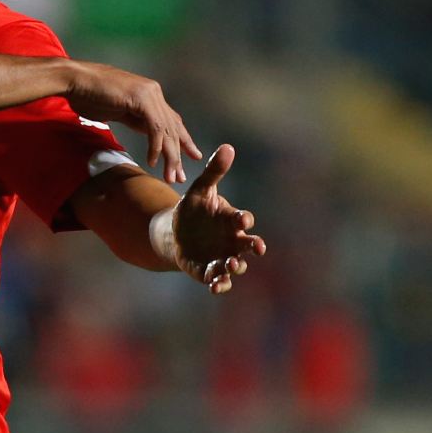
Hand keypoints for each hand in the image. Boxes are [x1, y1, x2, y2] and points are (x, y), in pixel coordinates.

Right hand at [61, 61, 201, 182]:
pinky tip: (152, 161)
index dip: (182, 140)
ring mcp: (149, 94)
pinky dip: (155, 146)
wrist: (74, 80)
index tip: (190, 156)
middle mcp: (153, 92)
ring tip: (170, 175)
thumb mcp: (116, 111)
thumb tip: (147, 130)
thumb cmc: (88, 94)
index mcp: (149, 94)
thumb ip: (133, 119)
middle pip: (173, 127)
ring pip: (166, 130)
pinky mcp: (141, 98)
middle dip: (179, 153)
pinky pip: (155, 127)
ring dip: (170, 156)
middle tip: (181, 175)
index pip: (171, 120)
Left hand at [166, 144, 265, 293]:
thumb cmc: (194, 209)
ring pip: (235, 266)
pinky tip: (215, 286)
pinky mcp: (209, 272)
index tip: (243, 220)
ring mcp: (222, 258)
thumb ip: (214, 171)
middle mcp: (232, 241)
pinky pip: (218, 280)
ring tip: (230, 266)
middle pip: (247, 246)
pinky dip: (219, 284)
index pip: (243, 220)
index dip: (244, 220)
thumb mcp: (200, 190)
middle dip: (251, 247)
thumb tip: (227, 147)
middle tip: (255, 248)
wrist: (176, 232)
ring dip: (235, 267)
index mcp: (231, 220)